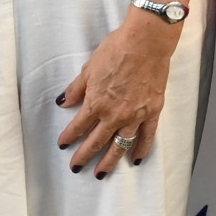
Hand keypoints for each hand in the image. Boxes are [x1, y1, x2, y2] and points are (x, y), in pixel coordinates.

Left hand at [56, 9, 178, 177]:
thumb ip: (76, 89)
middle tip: (76, 167)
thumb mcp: (89, 68)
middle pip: (96, 142)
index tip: (63, 145)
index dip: (68, 137)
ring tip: (101, 173)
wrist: (146, 41)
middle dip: (84, 156)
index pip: (78, 127)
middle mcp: (114, 115)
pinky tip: (136, 160)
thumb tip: (63, 102)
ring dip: (109, 162)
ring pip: (119, 145)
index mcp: (96, 103)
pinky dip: (141, 150)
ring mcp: (134, 116)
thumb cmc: (117, 49)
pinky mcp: (152, 112)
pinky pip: (147, 137)